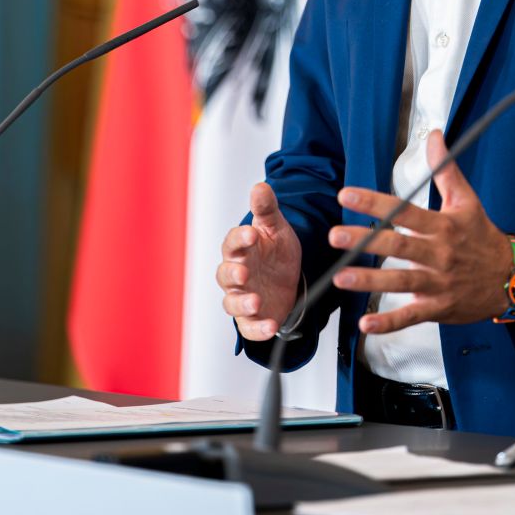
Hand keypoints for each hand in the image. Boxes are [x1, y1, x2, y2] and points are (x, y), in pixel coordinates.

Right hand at [216, 182, 301, 341]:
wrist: (289, 279)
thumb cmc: (275, 252)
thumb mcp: (276, 229)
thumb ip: (267, 210)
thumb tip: (260, 186)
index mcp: (240, 250)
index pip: (232, 242)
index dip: (239, 238)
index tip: (251, 234)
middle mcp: (236, 274)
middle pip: (225, 275)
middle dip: (232, 274)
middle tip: (244, 272)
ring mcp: (242, 297)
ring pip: (232, 303)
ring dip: (242, 303)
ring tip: (256, 302)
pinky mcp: (252, 319)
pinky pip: (249, 328)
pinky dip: (258, 329)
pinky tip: (271, 326)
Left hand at [327, 131, 514, 332]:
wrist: (512, 278)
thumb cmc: (483, 237)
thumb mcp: (467, 201)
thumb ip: (446, 169)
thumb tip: (434, 135)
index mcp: (443, 226)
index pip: (405, 211)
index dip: (376, 203)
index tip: (347, 195)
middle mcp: (439, 253)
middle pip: (399, 246)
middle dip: (365, 240)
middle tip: (335, 235)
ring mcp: (439, 283)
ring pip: (401, 281)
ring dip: (370, 281)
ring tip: (341, 277)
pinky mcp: (439, 307)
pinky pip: (412, 316)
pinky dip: (389, 323)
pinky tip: (366, 324)